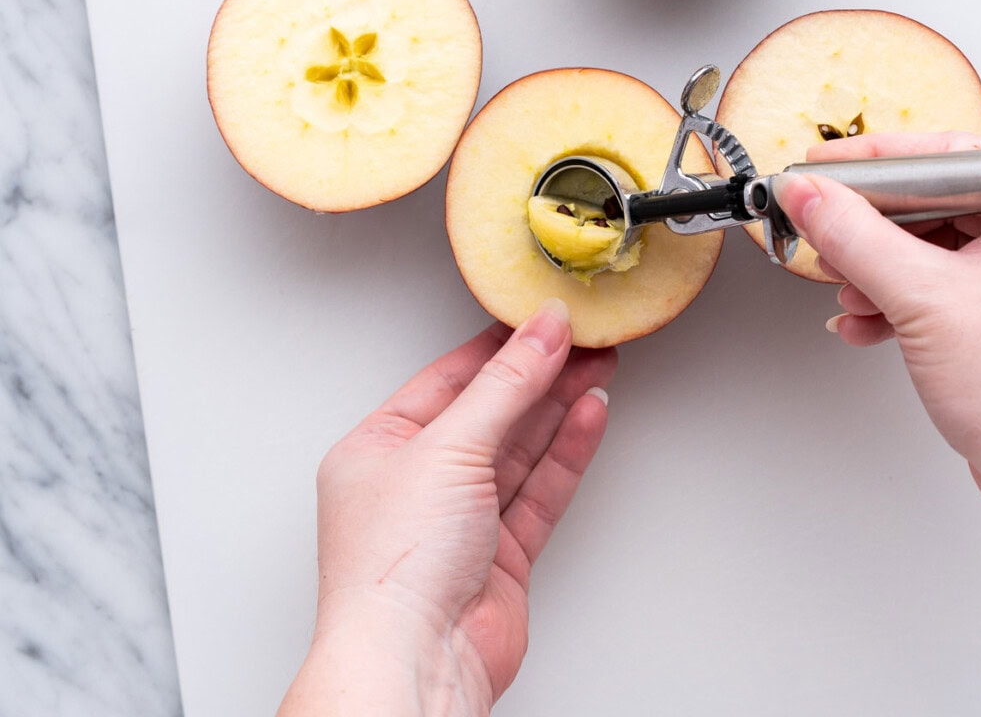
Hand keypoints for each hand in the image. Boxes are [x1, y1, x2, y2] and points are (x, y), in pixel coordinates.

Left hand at [278, 299, 616, 716]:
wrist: (415, 665)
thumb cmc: (393, 570)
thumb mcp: (448, 448)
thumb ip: (505, 386)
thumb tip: (541, 331)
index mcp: (378, 448)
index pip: (446, 379)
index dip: (498, 346)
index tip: (540, 318)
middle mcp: (417, 483)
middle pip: (490, 412)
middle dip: (538, 374)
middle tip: (583, 339)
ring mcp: (461, 521)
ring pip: (519, 449)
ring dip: (559, 407)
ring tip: (598, 367)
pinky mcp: (500, 555)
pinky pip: (539, 489)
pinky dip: (566, 451)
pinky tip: (589, 416)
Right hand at [776, 131, 980, 497]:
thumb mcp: (922, 298)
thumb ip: (854, 235)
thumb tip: (809, 194)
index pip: (951, 155)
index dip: (877, 160)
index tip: (827, 165)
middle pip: (939, 204)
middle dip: (873, 228)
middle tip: (826, 227)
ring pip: (938, 249)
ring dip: (881, 270)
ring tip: (846, 286)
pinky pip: (948, 287)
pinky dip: (903, 302)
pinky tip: (867, 321)